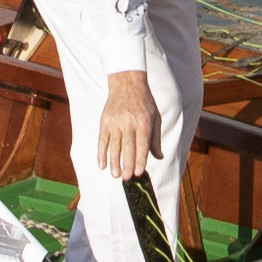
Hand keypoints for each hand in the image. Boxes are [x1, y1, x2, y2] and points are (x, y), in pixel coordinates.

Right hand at [96, 66, 160, 186]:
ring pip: (114, 145)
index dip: (140, 159)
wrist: (127, 83)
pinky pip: (102, 140)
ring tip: (115, 175)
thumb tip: (159, 157)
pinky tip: (102, 164)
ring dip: (114, 161)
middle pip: (127, 147)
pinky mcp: (105, 121)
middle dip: (126, 164)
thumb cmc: (144, 103)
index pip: (142, 145)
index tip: (138, 173)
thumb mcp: (155, 118)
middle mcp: (128, 122)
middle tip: (126, 179)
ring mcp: (115, 122)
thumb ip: (155, 139)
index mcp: (143, 122)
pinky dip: (101, 153)